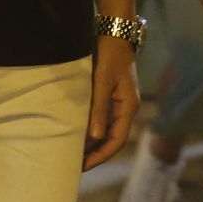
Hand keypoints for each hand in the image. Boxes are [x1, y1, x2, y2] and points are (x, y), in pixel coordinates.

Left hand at [83, 36, 139, 169]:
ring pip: (107, 132)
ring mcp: (120, 105)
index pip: (117, 140)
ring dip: (93, 144)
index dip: (101, 155)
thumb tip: (94, 137)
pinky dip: (92, 132)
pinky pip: (103, 121)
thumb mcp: (102, 82)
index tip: (84, 166)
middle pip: (112, 139)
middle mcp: (126, 109)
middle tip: (75, 166)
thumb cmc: (109, 56)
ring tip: (74, 155)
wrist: (115, 35)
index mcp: (129, 107)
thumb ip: (99, 109)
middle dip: (96, 154)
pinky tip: (78, 136)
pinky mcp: (113, 99)